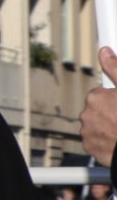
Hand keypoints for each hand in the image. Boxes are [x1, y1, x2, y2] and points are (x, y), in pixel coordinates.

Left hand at [80, 47, 116, 166]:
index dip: (116, 98)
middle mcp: (86, 115)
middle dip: (111, 112)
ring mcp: (87, 132)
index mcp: (95, 98)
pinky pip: (97, 141)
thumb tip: (104, 52)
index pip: (102, 93)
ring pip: (98, 125)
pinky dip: (106, 140)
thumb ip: (115, 68)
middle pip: (99, 110)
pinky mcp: (90, 147)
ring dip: (109, 126)